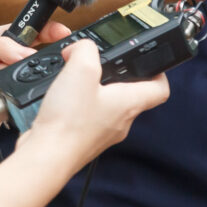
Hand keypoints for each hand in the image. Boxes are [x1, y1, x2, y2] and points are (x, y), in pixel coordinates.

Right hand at [20, 41, 168, 168]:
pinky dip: (77, 105)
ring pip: (106, 106)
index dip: (158, 72)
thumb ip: (86, 49)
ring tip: (75, 80)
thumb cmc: (68, 123)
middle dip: (117, 77)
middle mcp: (120, 122)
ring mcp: (101, 133)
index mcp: (128, 103)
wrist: (46, 157)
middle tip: (101, 65)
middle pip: (130, 95)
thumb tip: (81, 48)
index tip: (147, 60)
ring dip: (94, 91)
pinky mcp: (83, 140)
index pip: (160, 89)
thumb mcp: (80, 69)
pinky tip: (61, 99)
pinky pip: (86, 117)